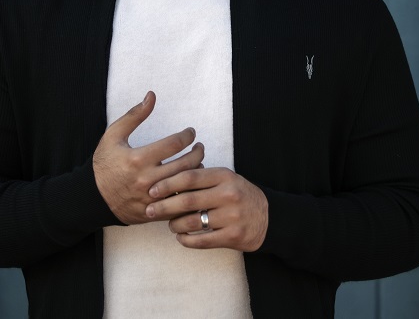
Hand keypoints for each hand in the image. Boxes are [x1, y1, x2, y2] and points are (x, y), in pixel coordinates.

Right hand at [93, 91, 204, 223]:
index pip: (174, 144)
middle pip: (185, 164)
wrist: (92, 197)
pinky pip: (178, 204)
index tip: (191, 132)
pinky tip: (190, 183)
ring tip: (198, 163)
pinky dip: (188, 193)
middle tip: (199, 146)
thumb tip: (152, 95)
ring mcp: (151, 198)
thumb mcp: (114, 135)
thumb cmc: (104, 163)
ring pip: (184, 185)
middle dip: (198, 152)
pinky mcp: (153, 212)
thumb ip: (135, 115)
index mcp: (138, 159)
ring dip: (196, 172)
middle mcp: (146, 179)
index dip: (187, 135)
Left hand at [144, 167, 268, 251]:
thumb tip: (166, 180)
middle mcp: (228, 195)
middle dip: (164, 206)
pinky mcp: (233, 236)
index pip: (189, 177)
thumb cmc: (239, 195)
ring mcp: (232, 216)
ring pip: (193, 222)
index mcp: (224, 176)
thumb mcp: (225, 179)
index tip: (152, 190)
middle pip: (187, 200)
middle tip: (150, 210)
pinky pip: (202, 241)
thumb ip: (201, 178)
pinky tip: (181, 237)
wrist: (269, 218)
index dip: (167, 183)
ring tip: (170, 224)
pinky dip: (187, 240)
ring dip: (175, 224)